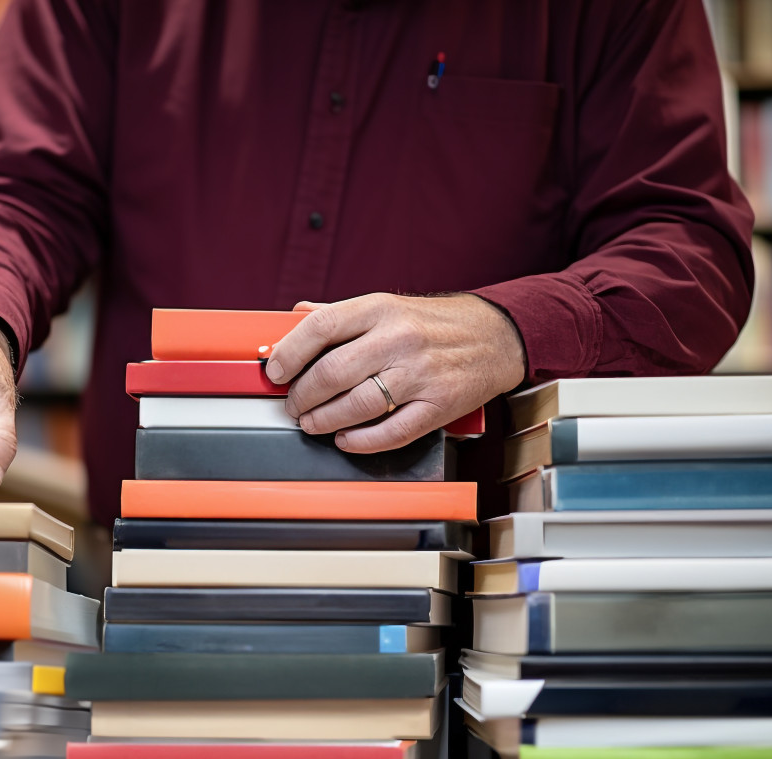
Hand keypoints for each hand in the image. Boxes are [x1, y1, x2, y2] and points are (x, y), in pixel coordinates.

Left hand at [265, 293, 526, 452]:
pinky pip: (391, 432)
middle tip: (294, 405)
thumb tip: (291, 321)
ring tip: (314, 423)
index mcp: (381, 309)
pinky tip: (346, 439)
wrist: (496, 337)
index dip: (290, 352)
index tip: (275, 370)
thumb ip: (339, 315)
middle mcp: (399, 339)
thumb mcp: (387, 306)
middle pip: (333, 372)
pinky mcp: (438, 405)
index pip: (321, 327)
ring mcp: (421, 374)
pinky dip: (361, 441)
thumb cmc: (435, 323)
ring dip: (325, 421)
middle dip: (303, 396)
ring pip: (357, 405)